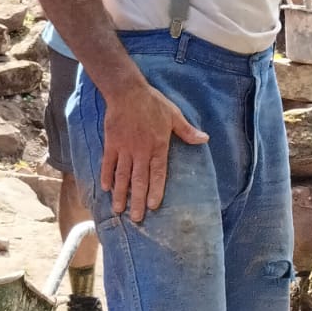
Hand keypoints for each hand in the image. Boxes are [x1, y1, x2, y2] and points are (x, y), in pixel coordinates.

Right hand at [101, 79, 208, 221]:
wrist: (127, 91)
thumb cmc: (152, 103)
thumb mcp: (173, 115)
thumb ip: (187, 131)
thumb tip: (204, 139)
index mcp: (157, 147)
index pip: (157, 174)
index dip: (154, 191)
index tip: (152, 206)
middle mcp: (140, 151)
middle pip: (138, 180)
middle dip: (137, 200)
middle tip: (136, 218)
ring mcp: (124, 148)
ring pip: (122, 175)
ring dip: (120, 193)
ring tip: (118, 209)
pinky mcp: (111, 143)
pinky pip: (108, 163)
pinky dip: (107, 176)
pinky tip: (106, 188)